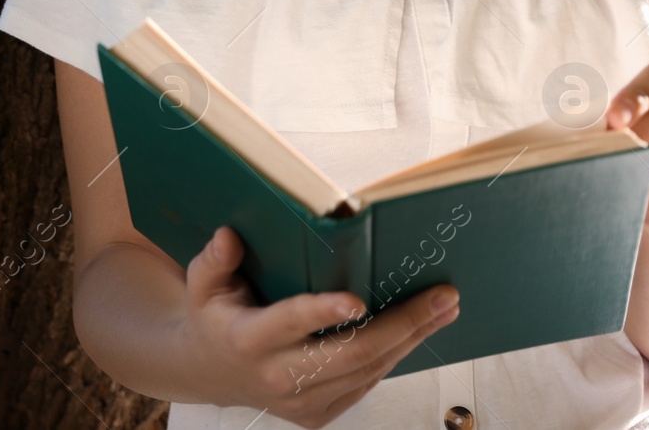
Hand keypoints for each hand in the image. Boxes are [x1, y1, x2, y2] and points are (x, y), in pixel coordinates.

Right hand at [177, 225, 458, 426]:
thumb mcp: (203, 285)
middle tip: (443, 296)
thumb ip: (215, 260)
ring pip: (368, 369)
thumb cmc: (214, 318)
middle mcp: (277, 377)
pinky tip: (417, 329)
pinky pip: (366, 382)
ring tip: (445, 307)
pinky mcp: (319, 413)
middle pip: (351, 353)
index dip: (323, 312)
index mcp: (248, 341)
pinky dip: (394, 354)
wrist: (210, 373)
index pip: (290, 324)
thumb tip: (229, 235)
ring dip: (411, 337)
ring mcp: (302, 402)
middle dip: (403, 323)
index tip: (358, 300)